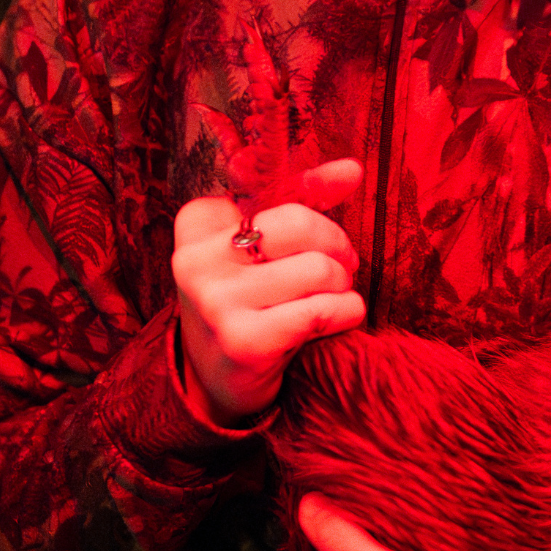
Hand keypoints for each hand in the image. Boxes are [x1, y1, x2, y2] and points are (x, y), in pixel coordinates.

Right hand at [173, 158, 367, 425]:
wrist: (217, 381)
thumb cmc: (251, 302)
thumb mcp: (266, 246)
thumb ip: (305, 199)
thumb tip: (353, 168)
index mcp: (199, 222)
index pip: (274, 184)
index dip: (317, 200)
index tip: (327, 220)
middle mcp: (196, 258)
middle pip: (302, 224)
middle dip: (337, 250)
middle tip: (338, 273)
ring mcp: (215, 301)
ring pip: (320, 270)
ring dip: (342, 289)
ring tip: (328, 302)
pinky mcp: (242, 341)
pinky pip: (323, 310)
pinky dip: (345, 314)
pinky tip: (334, 324)